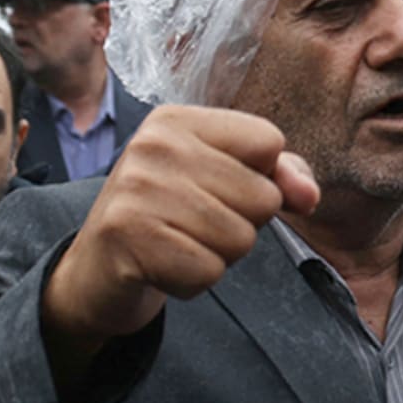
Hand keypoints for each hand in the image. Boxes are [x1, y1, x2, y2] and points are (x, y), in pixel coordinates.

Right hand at [43, 105, 318, 343]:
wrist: (94, 271)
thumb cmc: (167, 221)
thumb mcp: (220, 183)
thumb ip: (277, 176)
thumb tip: (308, 195)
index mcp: (175, 121)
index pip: (268, 141)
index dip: (261, 179)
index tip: (217, 192)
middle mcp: (152, 146)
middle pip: (262, 196)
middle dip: (240, 225)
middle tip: (190, 227)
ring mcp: (136, 190)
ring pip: (240, 238)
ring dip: (217, 257)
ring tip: (177, 246)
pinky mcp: (127, 236)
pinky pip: (208, 271)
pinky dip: (192, 282)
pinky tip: (162, 269)